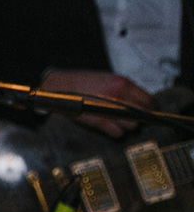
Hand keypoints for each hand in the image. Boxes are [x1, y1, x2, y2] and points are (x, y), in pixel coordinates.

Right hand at [38, 68, 153, 136]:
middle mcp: (119, 96)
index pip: (149, 101)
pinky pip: (118, 133)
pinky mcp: (99, 121)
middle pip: (143, 115)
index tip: (149, 112)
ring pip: (132, 126)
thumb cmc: (84, 82)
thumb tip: (142, 103)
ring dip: (127, 125)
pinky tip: (110, 127)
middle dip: (140, 118)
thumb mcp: (108, 78)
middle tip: (132, 118)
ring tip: (118, 121)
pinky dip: (116, 132)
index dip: (151, 109)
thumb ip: (126, 89)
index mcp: (123, 84)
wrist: (60, 86)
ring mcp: (109, 110)